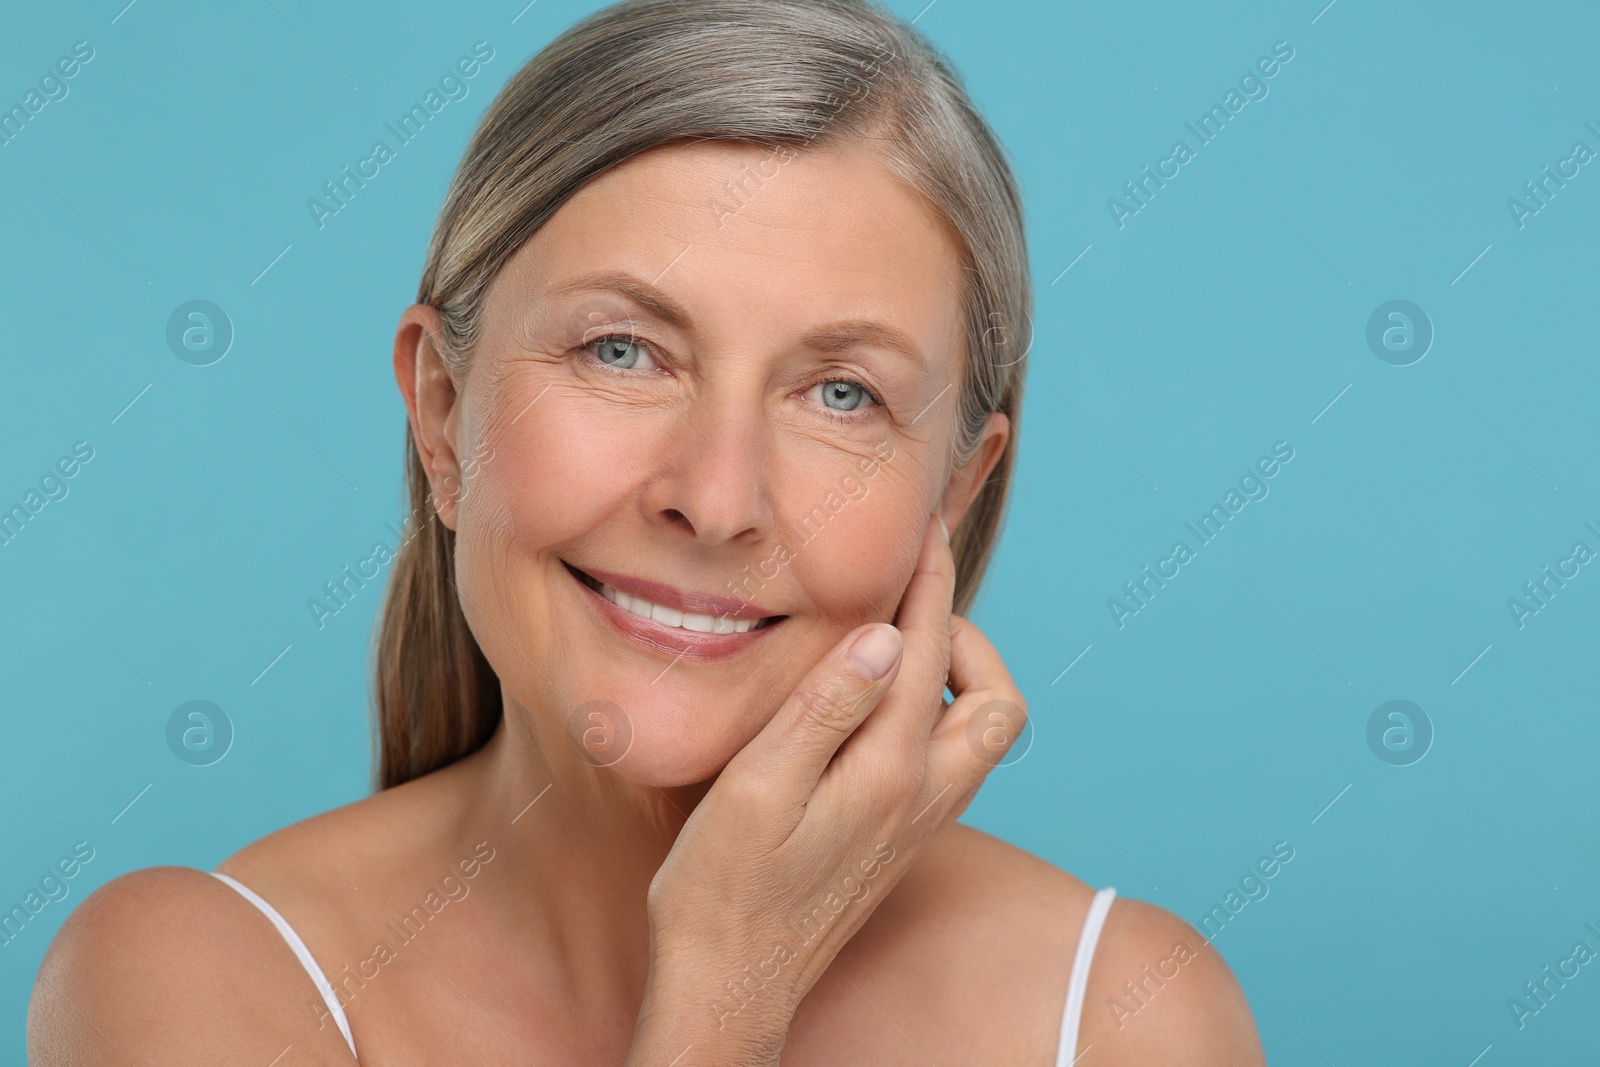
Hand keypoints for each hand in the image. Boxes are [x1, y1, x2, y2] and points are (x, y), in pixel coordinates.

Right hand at [626, 513, 1027, 1064]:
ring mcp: (917, 826)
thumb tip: (887, 638)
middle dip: (966, 635)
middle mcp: (922, 799)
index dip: (927, 580)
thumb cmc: (722, 892)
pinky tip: (873, 709)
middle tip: (908, 601)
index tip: (919, 528)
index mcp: (889, 774)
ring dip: (957, 678)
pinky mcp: (900, 843)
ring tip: (894, 648)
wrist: (730, 988)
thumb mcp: (755, 791)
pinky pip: (950, 762)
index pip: (927, 651)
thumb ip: (823, 709)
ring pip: (981, 736)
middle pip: (995, 701)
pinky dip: (934, 715)